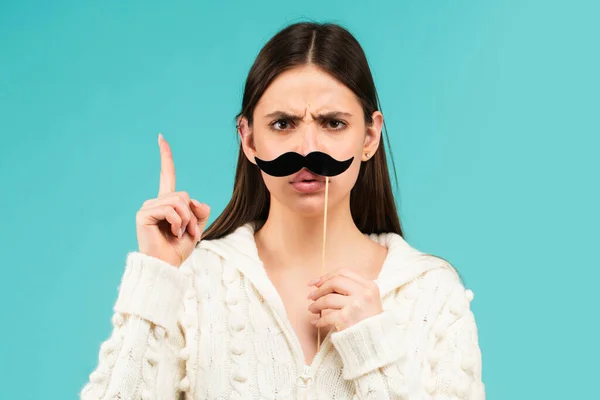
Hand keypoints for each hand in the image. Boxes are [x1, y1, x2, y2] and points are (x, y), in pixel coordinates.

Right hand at [135, 133, 210, 266]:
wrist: (167, 266)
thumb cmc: (178, 249)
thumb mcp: (196, 227)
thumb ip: (199, 210)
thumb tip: (194, 201)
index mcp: (167, 202)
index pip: (167, 175)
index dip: (165, 156)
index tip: (161, 137)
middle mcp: (155, 201)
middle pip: (183, 194)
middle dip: (192, 215)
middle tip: (188, 232)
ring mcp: (148, 207)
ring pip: (179, 201)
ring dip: (187, 220)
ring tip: (181, 234)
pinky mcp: (144, 214)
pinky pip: (170, 209)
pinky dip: (179, 223)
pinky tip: (174, 233)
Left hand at [307, 268, 383, 330]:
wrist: (378, 342)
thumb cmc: (369, 321)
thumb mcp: (368, 299)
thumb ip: (351, 289)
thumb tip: (321, 283)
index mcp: (369, 285)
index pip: (343, 272)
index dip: (327, 276)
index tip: (316, 282)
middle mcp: (363, 293)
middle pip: (334, 282)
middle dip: (319, 289)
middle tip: (311, 296)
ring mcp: (355, 305)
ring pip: (328, 299)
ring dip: (316, 304)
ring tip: (312, 309)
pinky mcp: (347, 319)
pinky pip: (327, 316)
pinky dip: (319, 320)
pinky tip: (317, 323)